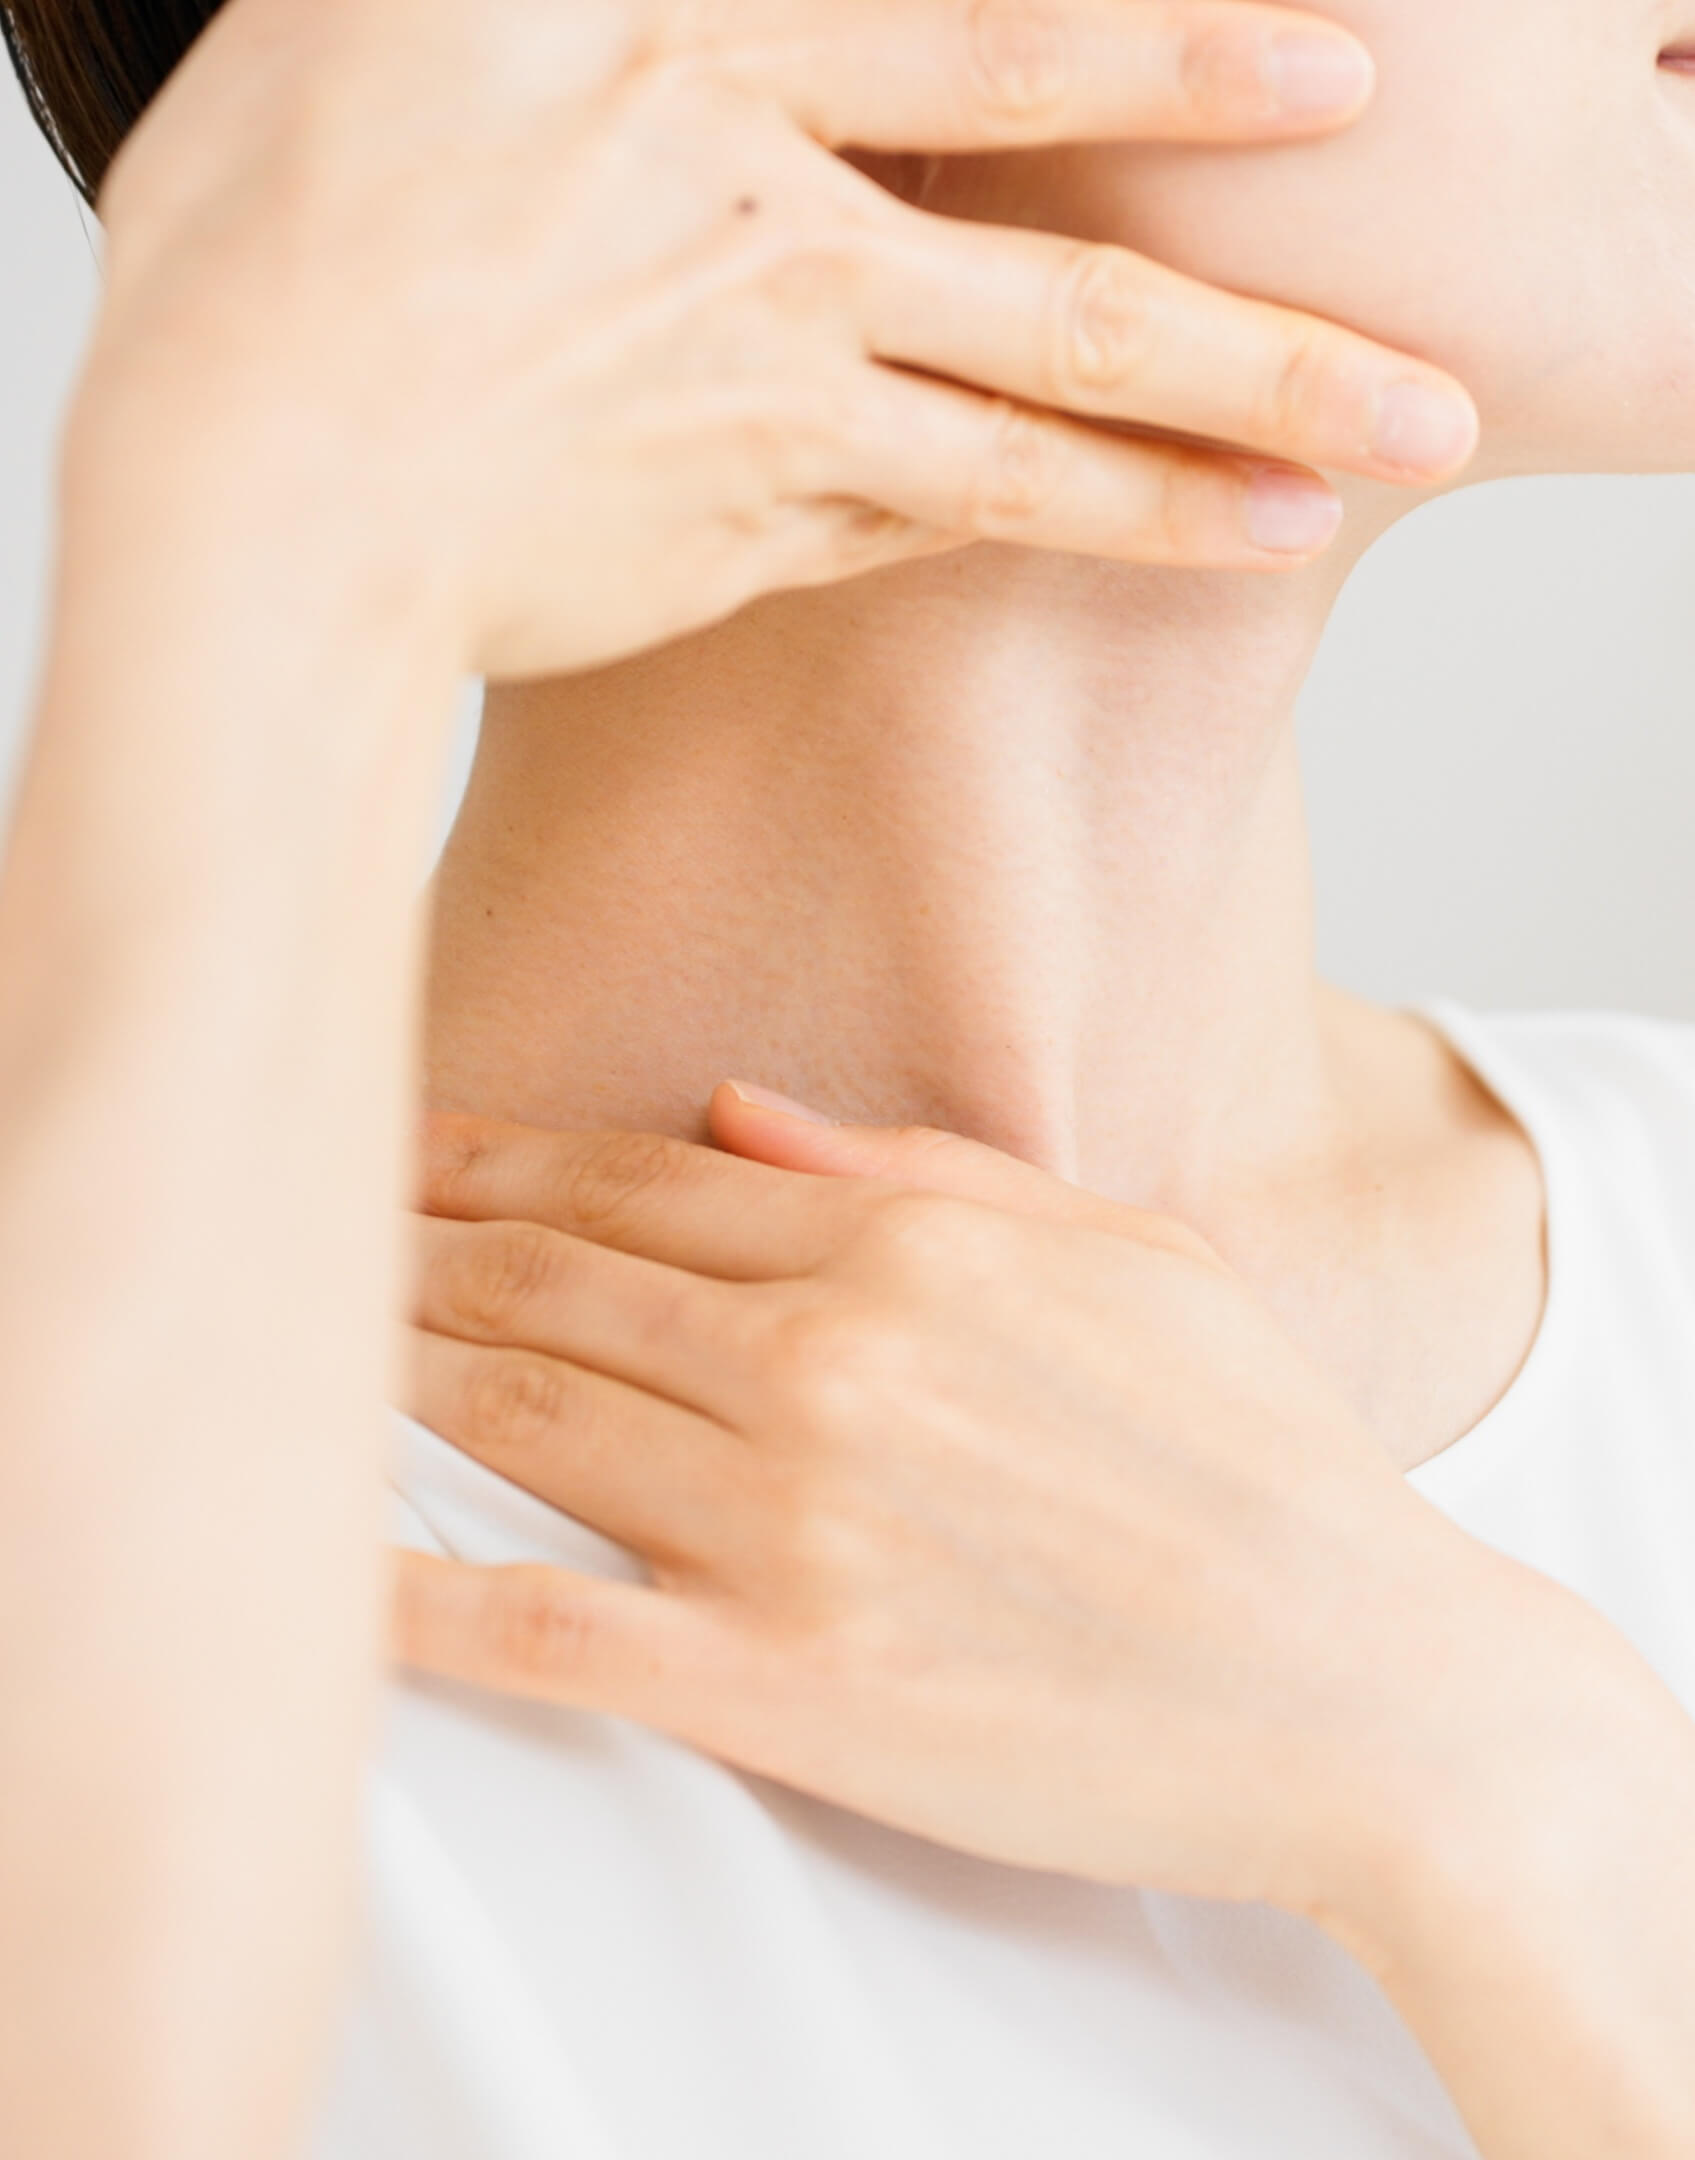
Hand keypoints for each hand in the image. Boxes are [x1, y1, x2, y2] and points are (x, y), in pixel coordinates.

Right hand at [86, 0, 1477, 680]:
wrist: (249, 493)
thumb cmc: (280, 244)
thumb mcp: (406, 8)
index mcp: (701, 79)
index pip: (1000, 53)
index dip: (1179, 61)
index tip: (1337, 75)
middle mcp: (770, 247)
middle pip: (1071, 292)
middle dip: (1267, 338)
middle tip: (1425, 391)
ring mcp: (764, 414)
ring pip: (1029, 450)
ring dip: (1198, 477)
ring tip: (1339, 498)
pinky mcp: (733, 542)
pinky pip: (914, 531)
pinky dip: (1036, 531)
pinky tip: (1139, 537)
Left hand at [392, 1085, 1576, 1934]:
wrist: (1370, 1682)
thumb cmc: (1264, 1459)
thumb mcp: (1127, 1251)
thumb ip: (923, 1169)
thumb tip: (740, 1113)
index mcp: (904, 1249)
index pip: (632, 1185)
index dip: (490, 1162)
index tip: (397, 1151)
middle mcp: (827, 1362)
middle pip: (549, 1283)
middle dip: (409, 1249)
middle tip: (307, 1232)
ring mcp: (794, 1524)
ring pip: (522, 1420)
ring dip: (392, 1375)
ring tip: (297, 1349)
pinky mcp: (788, 1686)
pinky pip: (549, 1629)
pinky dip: (417, 1595)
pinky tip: (324, 1571)